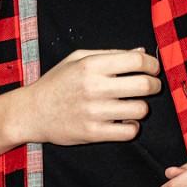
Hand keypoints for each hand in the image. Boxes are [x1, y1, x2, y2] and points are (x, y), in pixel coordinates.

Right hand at [18, 48, 160, 145]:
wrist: (32, 112)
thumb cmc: (56, 82)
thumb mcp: (77, 59)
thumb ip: (110, 54)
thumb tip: (142, 53)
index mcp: (91, 65)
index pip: (137, 62)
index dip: (152, 65)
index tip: (153, 70)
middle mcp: (94, 87)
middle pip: (144, 86)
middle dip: (154, 85)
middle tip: (151, 86)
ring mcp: (94, 112)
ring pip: (140, 110)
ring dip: (142, 107)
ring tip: (132, 105)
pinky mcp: (93, 133)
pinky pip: (129, 132)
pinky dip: (132, 127)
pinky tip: (125, 121)